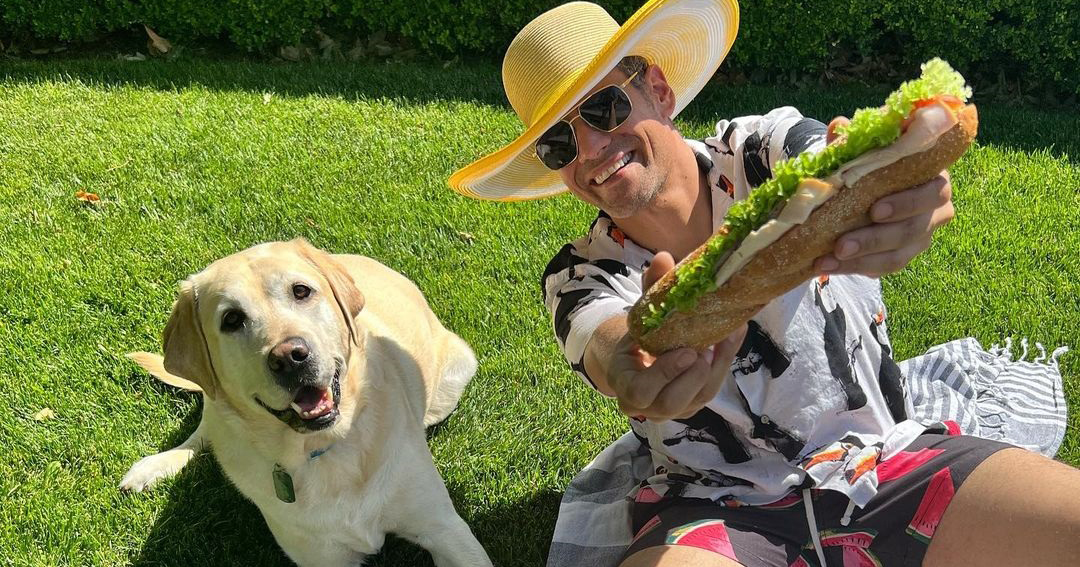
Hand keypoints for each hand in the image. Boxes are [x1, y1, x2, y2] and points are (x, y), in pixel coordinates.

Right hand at [608, 252, 746, 420]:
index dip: (665, 374)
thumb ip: (649, 291)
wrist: (636, 360)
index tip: (686, 351)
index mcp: (625, 386)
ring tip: (725, 337)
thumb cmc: (636, 337)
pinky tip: (732, 337)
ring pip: (698, 399)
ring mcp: (672, 410)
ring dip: (715, 368)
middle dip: (693, 376)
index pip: (642, 391)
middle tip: (706, 348)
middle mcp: (648, 407)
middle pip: (673, 402)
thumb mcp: (638, 317)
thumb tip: (664, 257)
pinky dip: (723, 364)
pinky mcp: (692, 405)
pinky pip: (710, 390)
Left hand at [814, 116, 955, 277]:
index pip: (934, 192)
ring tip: (829, 260)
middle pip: (915, 228)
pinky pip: (886, 267)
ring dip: (862, 259)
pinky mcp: (904, 254)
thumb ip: (851, 140)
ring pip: (899, 254)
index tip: (874, 211)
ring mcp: (922, 235)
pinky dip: (857, 268)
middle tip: (842, 245)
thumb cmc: (867, 165)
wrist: (857, 187)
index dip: (908, 203)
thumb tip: (839, 125)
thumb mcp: (858, 151)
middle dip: (876, 238)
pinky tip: (830, 267)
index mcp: (932, 176)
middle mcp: (935, 209)